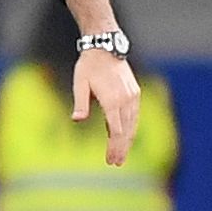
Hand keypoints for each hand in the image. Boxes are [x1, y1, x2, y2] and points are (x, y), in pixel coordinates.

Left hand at [72, 50, 141, 165]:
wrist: (105, 48)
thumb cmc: (88, 66)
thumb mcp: (79, 83)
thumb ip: (80, 103)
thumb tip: (76, 119)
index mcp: (112, 100)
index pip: (116, 130)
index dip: (114, 147)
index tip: (110, 160)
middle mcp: (126, 99)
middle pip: (127, 131)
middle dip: (122, 148)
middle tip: (116, 163)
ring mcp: (133, 96)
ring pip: (133, 124)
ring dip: (128, 141)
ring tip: (121, 155)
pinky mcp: (135, 93)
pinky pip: (135, 115)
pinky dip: (131, 128)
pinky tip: (126, 137)